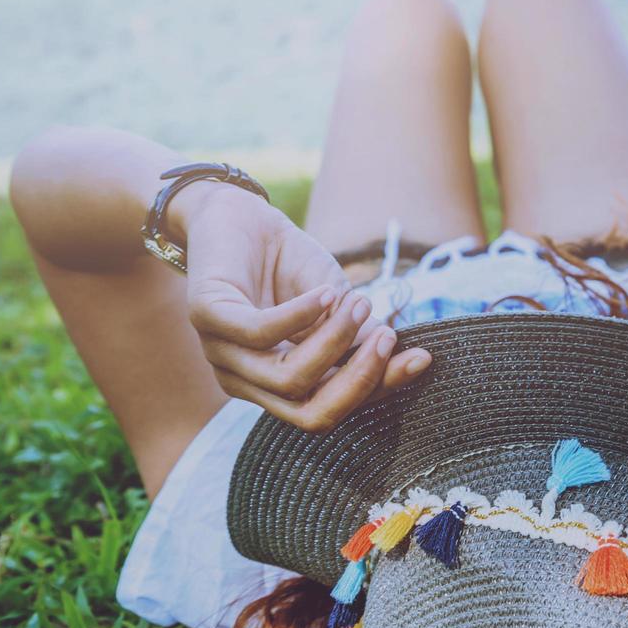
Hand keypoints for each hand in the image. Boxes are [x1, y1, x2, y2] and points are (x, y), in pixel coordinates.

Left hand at [175, 183, 430, 430]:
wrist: (236, 212)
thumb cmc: (288, 263)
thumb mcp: (335, 302)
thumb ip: (357, 335)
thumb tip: (406, 359)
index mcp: (276, 386)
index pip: (330, 409)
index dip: (378, 388)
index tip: (422, 358)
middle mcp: (246, 381)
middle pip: (308, 415)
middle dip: (358, 382)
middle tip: (389, 338)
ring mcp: (221, 353)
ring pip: (288, 379)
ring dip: (335, 342)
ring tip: (360, 304)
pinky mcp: (206, 316)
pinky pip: (260, 333)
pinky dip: (301, 316)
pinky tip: (327, 293)